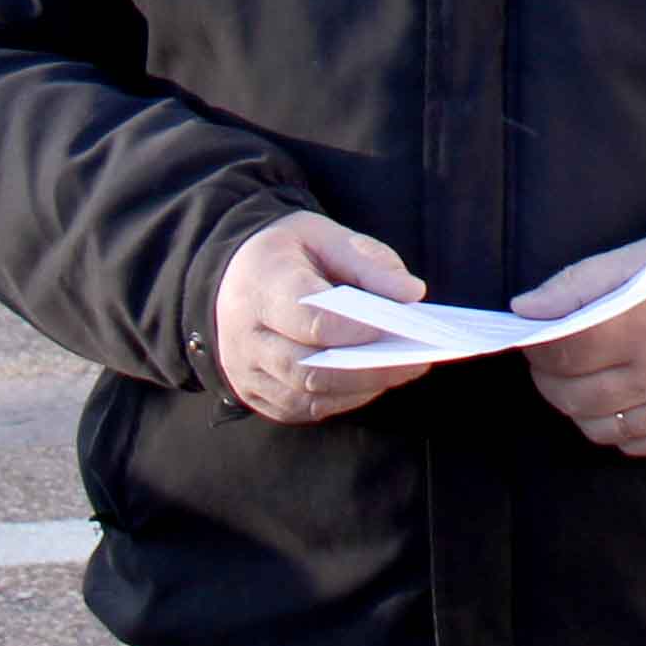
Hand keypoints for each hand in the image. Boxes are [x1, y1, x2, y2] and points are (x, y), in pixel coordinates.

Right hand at [215, 212, 437, 426]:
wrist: (227, 274)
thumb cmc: (285, 253)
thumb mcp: (323, 237)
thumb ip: (368, 263)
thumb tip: (411, 293)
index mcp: (260, 285)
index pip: (310, 319)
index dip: (357, 330)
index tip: (399, 327)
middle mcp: (243, 335)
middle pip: (309, 367)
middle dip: (369, 368)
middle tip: (418, 358)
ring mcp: (243, 370)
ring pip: (306, 395)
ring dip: (360, 388)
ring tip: (404, 370)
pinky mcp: (250, 392)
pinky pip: (300, 409)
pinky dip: (341, 400)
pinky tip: (372, 382)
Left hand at [517, 231, 645, 459]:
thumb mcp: (635, 261)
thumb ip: (576, 282)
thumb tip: (524, 310)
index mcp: (644, 323)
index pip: (564, 352)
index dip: (538, 349)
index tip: (535, 339)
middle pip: (573, 394)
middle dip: (549, 379)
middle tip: (552, 361)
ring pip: (596, 426)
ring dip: (577, 406)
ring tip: (581, 381)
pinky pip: (630, 445)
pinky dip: (613, 428)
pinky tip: (616, 402)